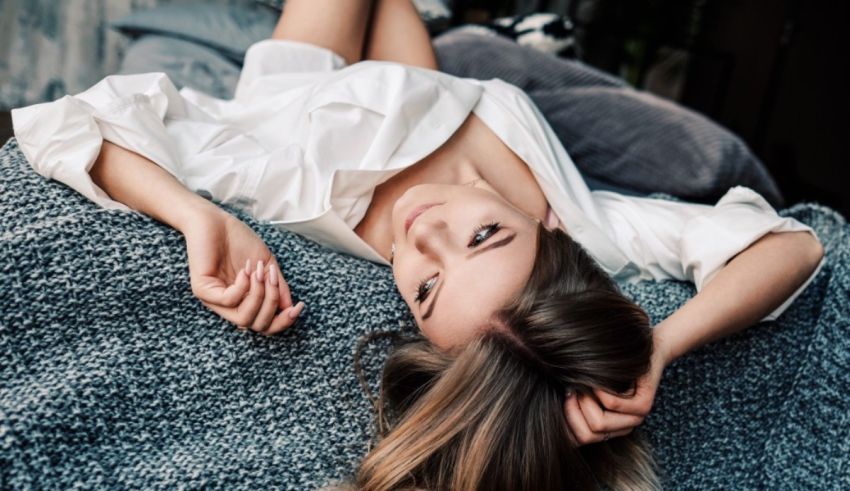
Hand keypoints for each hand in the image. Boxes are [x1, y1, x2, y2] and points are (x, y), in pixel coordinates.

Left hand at [182, 208, 304, 334]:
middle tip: (273, 279)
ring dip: (258, 295)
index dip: (284, 321)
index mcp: (244, 303)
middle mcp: (229, 307)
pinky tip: (244, 269)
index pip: (265, 326)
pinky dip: (243, 286)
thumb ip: (277, 287)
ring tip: (258, 272)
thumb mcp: (266, 265)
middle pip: (258, 326)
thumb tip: (290, 308)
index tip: (299, 306)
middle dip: (272, 303)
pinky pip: (229, 300)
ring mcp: (214, 301)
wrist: (214, 221)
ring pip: (244, 319)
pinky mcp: (202, 290)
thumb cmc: (238, 240)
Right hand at [563, 333, 671, 444]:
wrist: (642, 347)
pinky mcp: (643, 406)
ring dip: (584, 399)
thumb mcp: (584, 386)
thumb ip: (569, 400)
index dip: (564, 420)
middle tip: (571, 389)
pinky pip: (610, 404)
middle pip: (585, 436)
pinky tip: (597, 378)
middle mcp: (622, 428)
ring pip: (597, 423)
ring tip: (584, 383)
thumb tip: (545, 409)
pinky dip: (598, 389)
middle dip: (571, 411)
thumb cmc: (606, 366)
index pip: (578, 440)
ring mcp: (634, 419)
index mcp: (608, 428)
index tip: (563, 395)